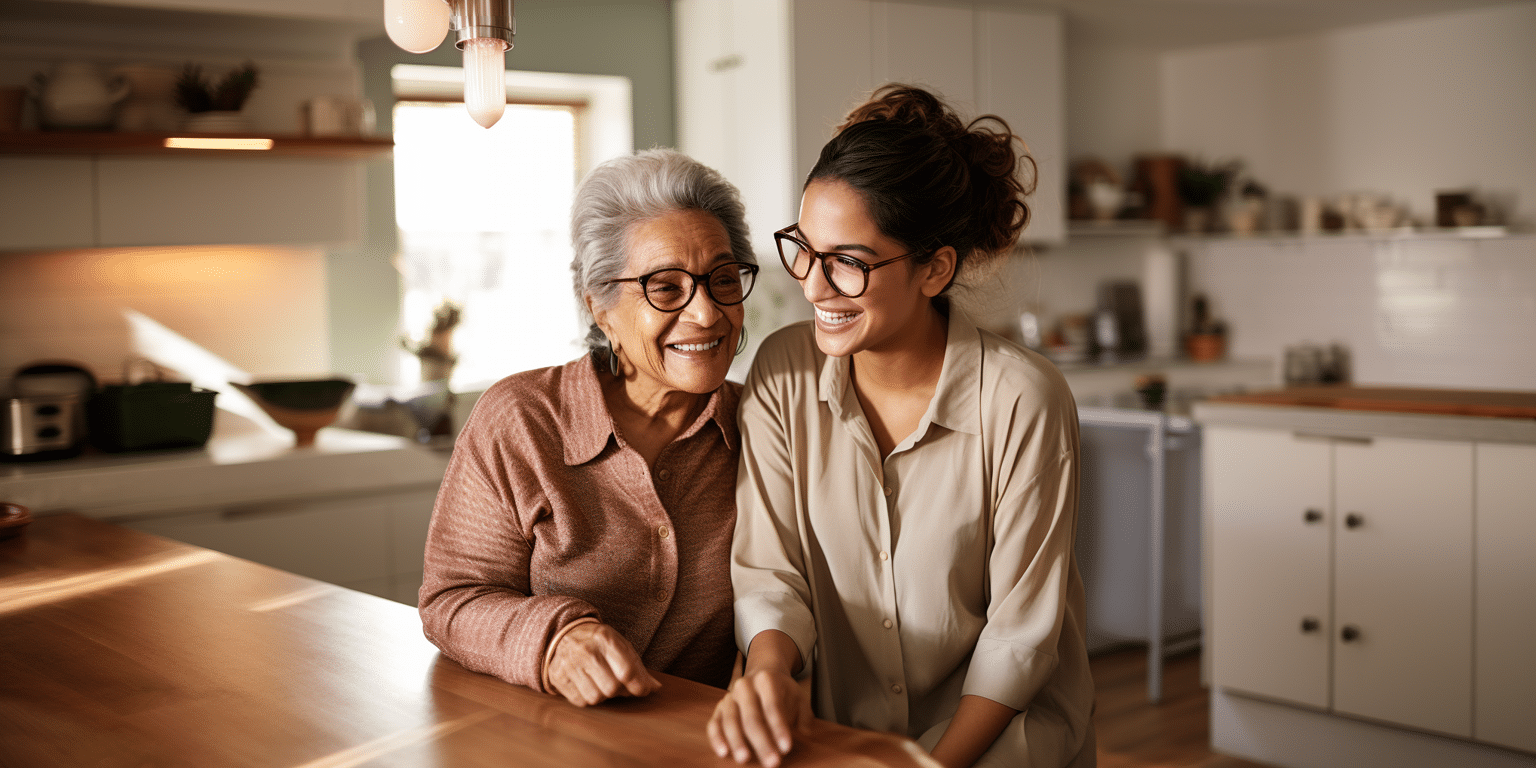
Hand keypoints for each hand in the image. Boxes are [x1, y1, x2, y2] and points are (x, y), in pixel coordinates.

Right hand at [546, 621, 660, 706]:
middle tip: (618, 683)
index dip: (638, 685)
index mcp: (605, 639)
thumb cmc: (599, 643)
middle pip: (612, 688)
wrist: (564, 634)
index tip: (642, 690)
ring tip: (601, 682)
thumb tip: (655, 687)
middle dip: (619, 690)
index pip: (626, 671)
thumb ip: (638, 667)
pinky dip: (587, 698)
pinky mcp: (558, 677)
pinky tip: (587, 684)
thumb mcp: (620, 646)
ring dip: (603, 695)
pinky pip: (581, 701)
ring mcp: (569, 664)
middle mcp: (586, 651)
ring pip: (596, 698)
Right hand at [707, 667, 810, 766]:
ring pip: (731, 721)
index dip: (779, 728)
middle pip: (752, 717)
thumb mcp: (799, 697)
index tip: (786, 748)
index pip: (772, 706)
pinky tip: (723, 753)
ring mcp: (729, 697)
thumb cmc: (782, 692)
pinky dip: (716, 738)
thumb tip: (804, 733)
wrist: (761, 675)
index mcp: (766, 680)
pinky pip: (714, 723)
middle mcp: (744, 686)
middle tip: (772, 762)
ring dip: (737, 742)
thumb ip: (804, 715)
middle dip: (762, 742)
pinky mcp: (719, 709)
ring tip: (745, 760)